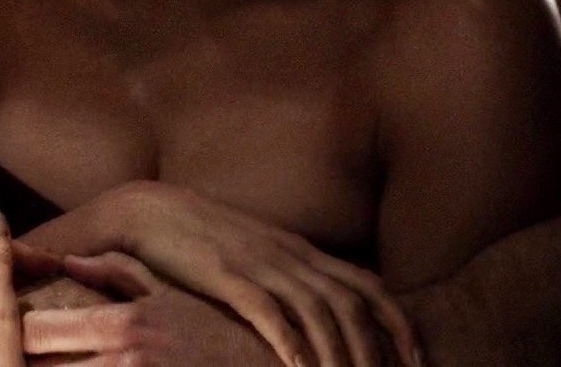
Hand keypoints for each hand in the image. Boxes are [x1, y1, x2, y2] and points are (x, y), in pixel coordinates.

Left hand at [24, 252, 308, 366]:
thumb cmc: (219, 334)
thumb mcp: (169, 296)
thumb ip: (116, 273)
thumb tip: (69, 260)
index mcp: (119, 324)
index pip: (35, 330)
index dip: (11, 333)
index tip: (3, 331)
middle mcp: (120, 361)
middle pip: (35, 366)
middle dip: (17, 361)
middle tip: (6, 355)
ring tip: (27, 366)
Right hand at [102, 182, 417, 366]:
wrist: (146, 210)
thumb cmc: (198, 236)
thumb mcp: (257, 250)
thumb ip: (289, 272)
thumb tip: (321, 308)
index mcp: (299, 248)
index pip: (367, 284)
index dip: (398, 323)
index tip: (414, 360)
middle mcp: (287, 254)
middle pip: (350, 302)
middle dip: (376, 349)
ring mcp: (256, 262)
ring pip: (317, 310)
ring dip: (339, 354)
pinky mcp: (222, 273)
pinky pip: (265, 310)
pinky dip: (288, 342)